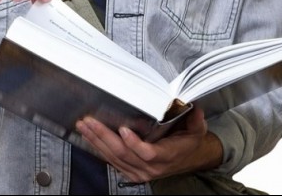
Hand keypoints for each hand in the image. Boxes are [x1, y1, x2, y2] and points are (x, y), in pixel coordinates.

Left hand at [75, 107, 222, 183]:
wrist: (188, 159)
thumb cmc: (188, 142)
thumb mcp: (197, 130)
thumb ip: (195, 120)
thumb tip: (195, 108)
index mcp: (167, 156)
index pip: (148, 153)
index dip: (134, 143)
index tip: (123, 129)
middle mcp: (151, 167)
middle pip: (123, 154)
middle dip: (104, 136)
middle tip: (90, 122)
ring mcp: (139, 172)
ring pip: (114, 158)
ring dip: (96, 141)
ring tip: (84, 126)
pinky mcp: (131, 172)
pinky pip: (112, 162)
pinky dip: (99, 148)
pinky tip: (89, 137)